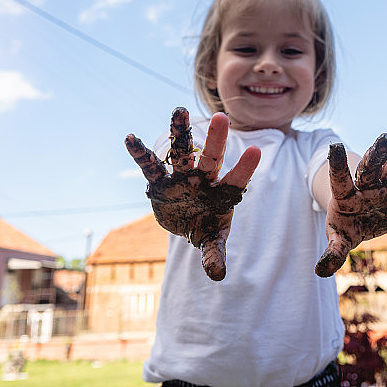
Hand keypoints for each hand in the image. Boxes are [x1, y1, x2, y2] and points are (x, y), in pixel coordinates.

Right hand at [125, 107, 260, 280]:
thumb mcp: (211, 240)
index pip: (236, 180)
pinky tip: (130, 138)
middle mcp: (203, 179)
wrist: (184, 219)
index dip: (245, 167)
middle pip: (211, 158)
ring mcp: (181, 177)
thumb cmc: (205, 225)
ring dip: (180, 133)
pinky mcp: (160, 181)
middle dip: (216, 140)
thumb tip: (218, 276)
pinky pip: (150, 165)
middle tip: (221, 117)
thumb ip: (214, 254)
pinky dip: (140, 153)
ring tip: (179, 110)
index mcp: (221, 193)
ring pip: (182, 152)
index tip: (257, 150)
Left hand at [315, 125, 386, 277]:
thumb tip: (320, 271)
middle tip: (385, 138)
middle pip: (370, 169)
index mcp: (345, 196)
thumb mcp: (339, 239)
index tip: (334, 145)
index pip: (340, 179)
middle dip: (377, 155)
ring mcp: (383, 188)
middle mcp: (365, 188)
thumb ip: (334, 252)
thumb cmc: (345, 228)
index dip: (336, 165)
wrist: (359, 221)